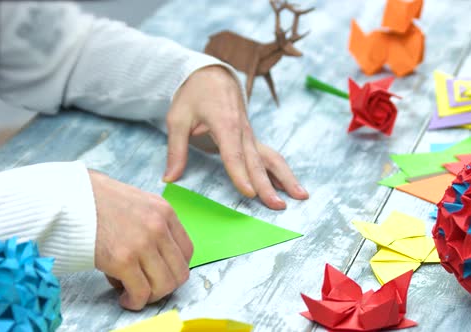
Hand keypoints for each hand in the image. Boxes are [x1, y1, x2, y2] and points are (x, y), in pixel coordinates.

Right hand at [89, 170, 192, 310]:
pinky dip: (135, 301)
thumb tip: (156, 256)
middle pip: (180, 272)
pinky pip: (141, 292)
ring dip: (151, 296)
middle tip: (149, 288)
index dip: (175, 268)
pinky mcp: (123, 259)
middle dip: (165, 286)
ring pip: (164, 285)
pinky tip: (124, 297)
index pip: (187, 251)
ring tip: (134, 293)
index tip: (161, 273)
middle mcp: (158, 227)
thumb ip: (152, 224)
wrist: (68, 197)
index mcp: (164, 212)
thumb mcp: (137, 202)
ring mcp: (142, 243)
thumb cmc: (97, 201)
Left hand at [162, 65, 308, 209]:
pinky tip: (289, 187)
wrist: (212, 74)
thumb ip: (176, 150)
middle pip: (256, 161)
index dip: (240, 174)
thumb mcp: (177, 118)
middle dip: (268, 185)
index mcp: (224, 123)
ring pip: (270, 158)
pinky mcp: (252, 138)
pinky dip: (280, 172)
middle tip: (278, 206)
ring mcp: (250, 134)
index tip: (249, 193)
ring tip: (301, 196)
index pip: (233, 154)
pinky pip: (268, 156)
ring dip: (286, 178)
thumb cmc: (194, 95)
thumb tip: (169, 178)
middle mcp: (242, 130)